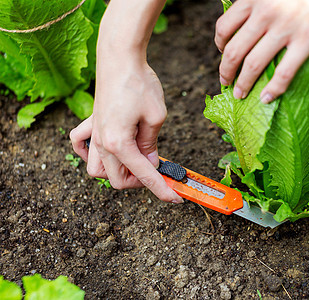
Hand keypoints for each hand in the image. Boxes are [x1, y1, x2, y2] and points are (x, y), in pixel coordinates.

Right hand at [70, 58, 182, 203]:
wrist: (120, 58)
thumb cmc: (139, 84)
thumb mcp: (156, 117)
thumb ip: (151, 145)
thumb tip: (150, 163)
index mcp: (118, 144)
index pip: (143, 175)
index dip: (161, 189)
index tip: (175, 197)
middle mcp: (101, 143)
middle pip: (117, 180)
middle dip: (140, 182)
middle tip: (158, 172)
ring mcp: (93, 133)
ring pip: (97, 170)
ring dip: (117, 173)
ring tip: (136, 163)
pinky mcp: (91, 123)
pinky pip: (80, 146)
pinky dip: (90, 154)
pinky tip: (106, 149)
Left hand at [215, 0, 308, 102]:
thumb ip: (258, 2)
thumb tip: (249, 22)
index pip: (224, 27)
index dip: (218, 44)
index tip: (221, 53)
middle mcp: (265, 13)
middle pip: (233, 51)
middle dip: (225, 71)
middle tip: (226, 81)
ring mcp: (285, 27)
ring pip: (253, 64)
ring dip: (243, 84)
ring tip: (240, 94)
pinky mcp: (307, 38)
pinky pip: (284, 72)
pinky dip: (273, 89)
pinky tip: (266, 98)